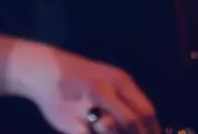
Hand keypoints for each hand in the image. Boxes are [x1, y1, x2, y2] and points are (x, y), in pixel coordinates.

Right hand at [10, 39, 159, 133]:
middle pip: (132, 124)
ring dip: (114, 133)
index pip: (146, 111)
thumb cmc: (82, 78)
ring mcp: (86, 105)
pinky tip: (93, 130)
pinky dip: (96, 133)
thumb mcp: (109, 80)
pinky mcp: (70, 121)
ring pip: (112, 130)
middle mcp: (104, 90)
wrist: (44, 70)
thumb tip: (149, 127)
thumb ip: (129, 101)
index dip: (153, 130)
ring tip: (107, 128)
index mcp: (118, 80)